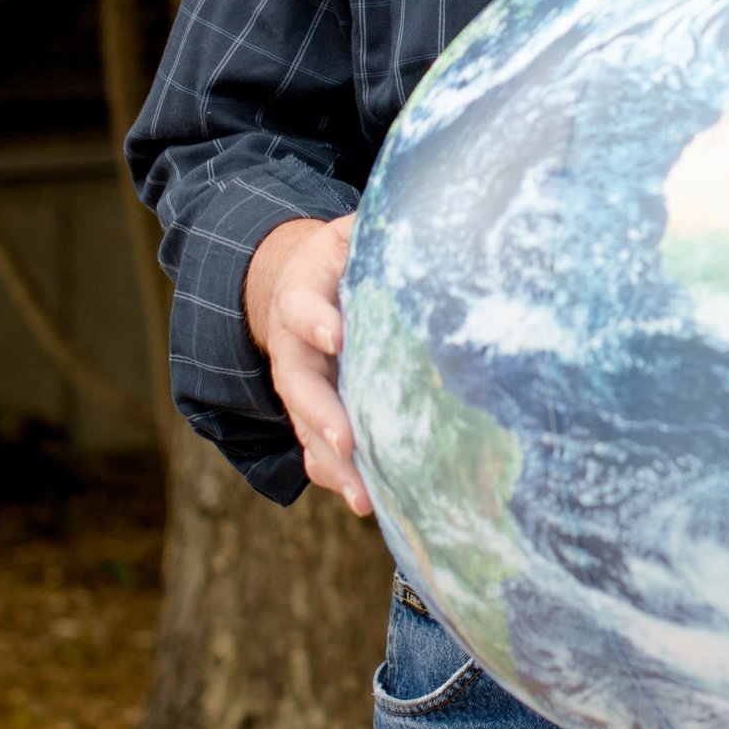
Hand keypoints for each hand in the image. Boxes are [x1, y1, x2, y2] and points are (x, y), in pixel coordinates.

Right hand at [244, 214, 372, 515]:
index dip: (318, 321)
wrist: (294, 283)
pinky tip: (371, 504)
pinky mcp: (315, 414)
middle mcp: (293, 348)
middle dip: (323, 416)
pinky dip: (340, 478)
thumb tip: (436, 224)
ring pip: (308, 430)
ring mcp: (301, 388)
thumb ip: (378, 232)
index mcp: (301, 295)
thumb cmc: (339, 257)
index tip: (337, 335)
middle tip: (347, 442)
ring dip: (334, 465)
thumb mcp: (352, 232)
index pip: (303, 307)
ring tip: (365, 498)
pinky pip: (319, 451)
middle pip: (300, 387)